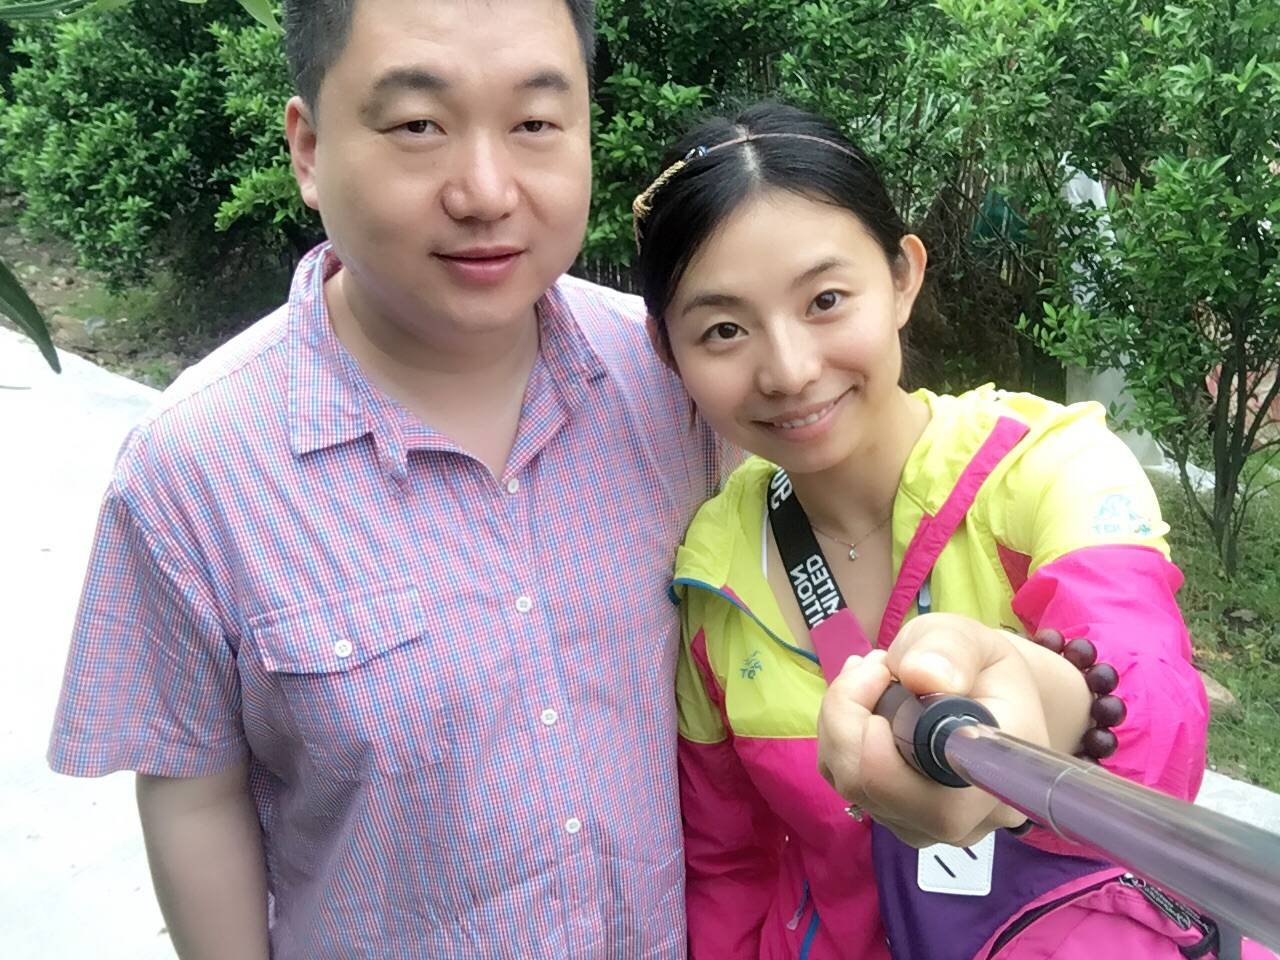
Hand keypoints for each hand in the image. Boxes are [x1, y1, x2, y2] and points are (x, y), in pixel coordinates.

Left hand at [816, 613, 1047, 847]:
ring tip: (872, 673)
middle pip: (876, 790)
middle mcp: (967, 818)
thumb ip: (951, 650)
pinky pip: (842, 778)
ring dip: (842, 719)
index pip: (939, 804)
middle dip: (850, 717)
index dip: (887, 757)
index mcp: (999, 775)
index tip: (882, 684)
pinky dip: (839, 732)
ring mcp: (925, 826)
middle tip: (872, 665)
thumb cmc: (981, 668)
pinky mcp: (891, 815)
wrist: (985, 696)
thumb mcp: (972, 639)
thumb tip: (922, 676)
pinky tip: (860, 699)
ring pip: (851, 782)